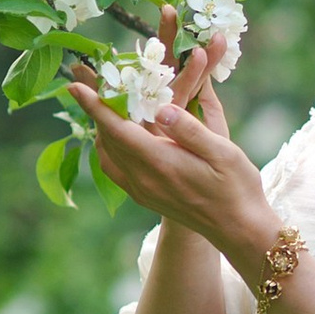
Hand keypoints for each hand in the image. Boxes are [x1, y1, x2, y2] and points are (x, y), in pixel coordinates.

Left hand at [68, 17, 282, 272]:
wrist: (239, 230)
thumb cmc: (237, 188)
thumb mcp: (223, 151)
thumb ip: (190, 128)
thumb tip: (162, 108)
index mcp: (161, 163)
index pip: (116, 129)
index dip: (94, 105)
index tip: (74, 85)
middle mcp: (144, 179)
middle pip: (107, 139)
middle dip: (96, 110)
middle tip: (91, 83)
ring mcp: (142, 191)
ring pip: (108, 155)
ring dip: (103, 129)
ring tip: (107, 106)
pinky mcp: (145, 198)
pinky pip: (116, 169)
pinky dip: (111, 147)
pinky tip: (122, 136)